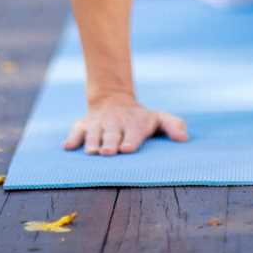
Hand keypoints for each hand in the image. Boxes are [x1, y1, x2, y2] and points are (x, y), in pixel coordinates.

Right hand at [63, 93, 188, 155]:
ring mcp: (98, 125)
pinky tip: (68, 147)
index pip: (133, 133)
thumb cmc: (140, 118)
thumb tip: (184, 138)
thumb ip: (172, 125)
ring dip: (92, 142)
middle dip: (110, 143)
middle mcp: (115, 124)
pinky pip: (75, 131)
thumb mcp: (158, 119)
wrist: (114, 100)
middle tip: (109, 152)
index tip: (127, 148)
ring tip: (92, 151)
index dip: (130, 140)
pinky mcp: (83, 125)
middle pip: (112, 135)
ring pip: (93, 134)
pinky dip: (72, 138)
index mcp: (134, 124)